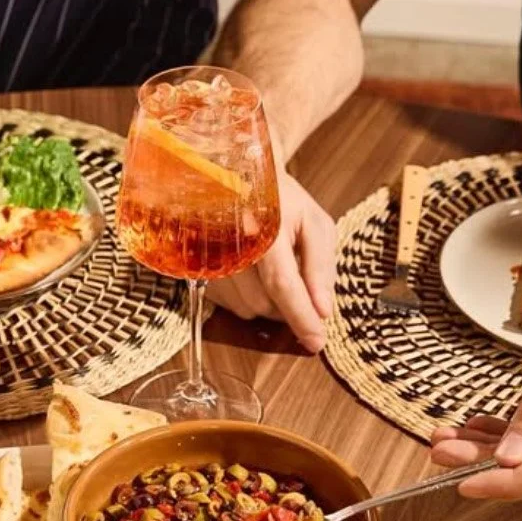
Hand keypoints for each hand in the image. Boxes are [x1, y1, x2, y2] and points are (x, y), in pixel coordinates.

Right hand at [207, 170, 335, 352]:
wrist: (235, 177)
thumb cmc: (280, 199)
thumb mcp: (314, 222)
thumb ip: (321, 266)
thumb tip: (323, 309)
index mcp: (264, 229)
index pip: (284, 286)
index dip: (301, 318)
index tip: (316, 342)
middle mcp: (231, 246)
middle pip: (264, 304)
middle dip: (289, 306)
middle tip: (299, 280)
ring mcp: (210, 260)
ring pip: (246, 309)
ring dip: (269, 303)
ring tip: (274, 270)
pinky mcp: (198, 271)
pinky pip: (230, 305)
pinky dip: (248, 299)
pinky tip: (253, 273)